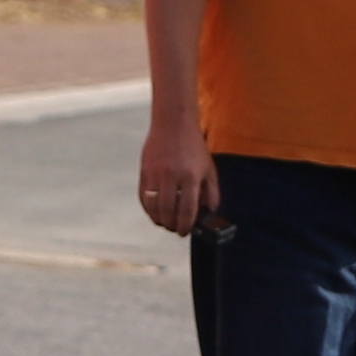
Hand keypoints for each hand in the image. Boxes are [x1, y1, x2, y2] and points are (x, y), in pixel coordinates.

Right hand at [138, 117, 221, 236]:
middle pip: (168, 212)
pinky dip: (148, 209)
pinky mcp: (144, 172)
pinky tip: (154, 211)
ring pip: (153, 207)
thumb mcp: (209, 169)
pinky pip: (143, 197)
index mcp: (191, 177)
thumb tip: (209, 213)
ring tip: (165, 222)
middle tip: (175, 228)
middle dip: (172, 225)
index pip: (187, 210)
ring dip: (158, 220)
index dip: (185, 226)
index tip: (185, 232)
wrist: (173, 123)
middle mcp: (172, 176)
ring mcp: (155, 174)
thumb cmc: (192, 146)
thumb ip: (211, 192)